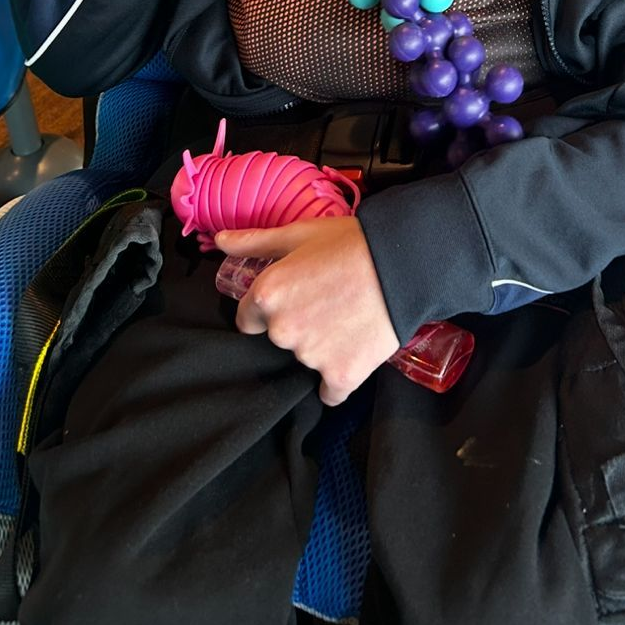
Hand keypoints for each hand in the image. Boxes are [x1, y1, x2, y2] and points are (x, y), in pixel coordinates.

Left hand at [214, 219, 399, 405]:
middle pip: (278, 337)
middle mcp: (282, 329)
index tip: (294, 298)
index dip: (269, 307)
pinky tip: (353, 352)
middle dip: (297, 323)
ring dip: (321, 345)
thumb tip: (220, 241)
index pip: (247, 318)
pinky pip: (330, 391)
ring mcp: (311, 356)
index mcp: (267, 294)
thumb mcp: (299, 233)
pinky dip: (338, 379)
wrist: (404, 263)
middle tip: (327, 301)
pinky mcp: (340, 375)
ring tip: (347, 317)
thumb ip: (255, 242)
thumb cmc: (351, 242)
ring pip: (306, 359)